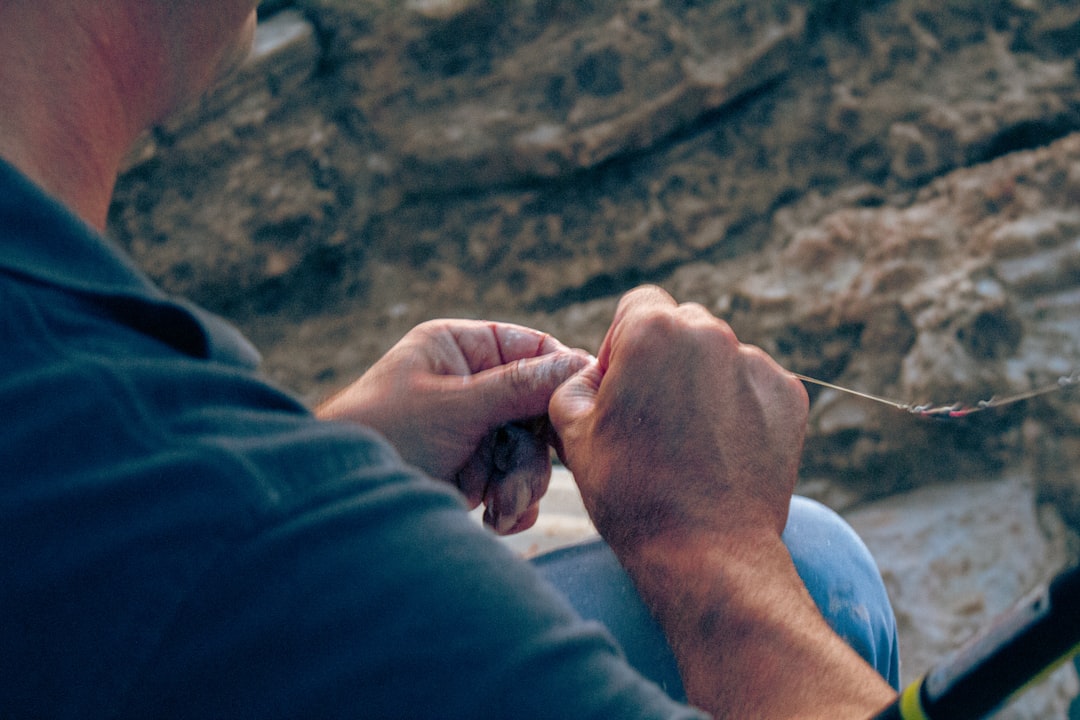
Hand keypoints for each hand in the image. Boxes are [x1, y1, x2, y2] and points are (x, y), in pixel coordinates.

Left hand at [316, 319, 590, 533]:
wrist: (339, 503)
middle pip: (539, 410)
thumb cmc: (382, 434)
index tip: (574, 410)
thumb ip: (519, 386)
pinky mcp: (474, 474)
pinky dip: (512, 505)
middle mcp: (472, 387)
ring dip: (522, 485)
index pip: (533, 350)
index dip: (559, 380)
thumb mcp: (455, 407)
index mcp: (461, 349)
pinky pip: (517, 484)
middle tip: (519, 479)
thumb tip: (580, 364)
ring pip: (532, 453)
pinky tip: (495, 520)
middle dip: (533, 452)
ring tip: (498, 508)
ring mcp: (474, 433)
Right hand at [549, 285, 808, 551]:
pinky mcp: (790, 397)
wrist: (705, 552)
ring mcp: (757, 364)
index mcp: (653, 331)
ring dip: (703, 383)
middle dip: (665, 359)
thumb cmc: (631, 492)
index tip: (621, 389)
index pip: (637, 306)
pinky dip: (739, 408)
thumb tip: (593, 376)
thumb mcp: (572, 432)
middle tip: (652, 418)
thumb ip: (574, 383)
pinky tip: (722, 451)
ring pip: (720, 357)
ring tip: (690, 443)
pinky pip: (754, 386)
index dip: (622, 345)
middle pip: (682, 326)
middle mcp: (712, 334)